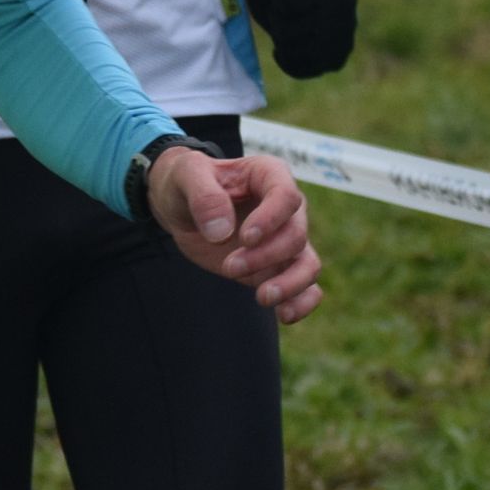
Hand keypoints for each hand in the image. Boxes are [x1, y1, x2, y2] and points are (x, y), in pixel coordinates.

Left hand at [146, 149, 322, 322]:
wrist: (181, 206)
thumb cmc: (187, 181)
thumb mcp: (186, 174)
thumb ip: (204, 196)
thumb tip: (221, 231)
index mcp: (269, 175)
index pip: (286, 197)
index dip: (270, 220)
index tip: (244, 238)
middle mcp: (286, 208)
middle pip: (295, 235)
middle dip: (265, 256)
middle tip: (229, 267)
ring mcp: (284, 239)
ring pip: (309, 265)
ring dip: (289, 285)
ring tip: (262, 298)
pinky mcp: (277, 267)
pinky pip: (305, 288)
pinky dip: (301, 303)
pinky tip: (283, 314)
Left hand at [243, 0, 356, 77]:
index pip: (287, 1)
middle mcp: (346, 3)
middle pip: (291, 31)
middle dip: (278, 20)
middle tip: (281, 7)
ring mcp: (346, 30)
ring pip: (302, 52)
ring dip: (283, 41)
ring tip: (285, 24)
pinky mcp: (338, 54)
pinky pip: (310, 69)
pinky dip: (290, 61)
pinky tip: (284, 48)